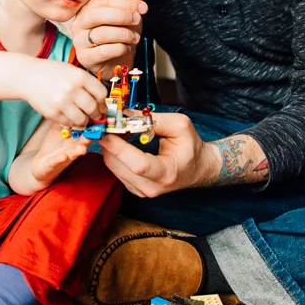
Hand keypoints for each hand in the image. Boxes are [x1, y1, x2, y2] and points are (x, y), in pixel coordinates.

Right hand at [20, 60, 106, 128]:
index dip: (102, 102)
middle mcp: (73, 89)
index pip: (101, 94)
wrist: (28, 76)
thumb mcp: (72, 71)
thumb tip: (101, 102)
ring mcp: (62, 102)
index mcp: (80, 76)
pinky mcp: (53, 113)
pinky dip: (71, 122)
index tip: (101, 105)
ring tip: (81, 117)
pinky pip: (68, 123)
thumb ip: (87, 84)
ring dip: (84, 120)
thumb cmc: (52, 73)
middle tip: (94, 115)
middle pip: (93, 108)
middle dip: (96, 114)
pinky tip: (68, 116)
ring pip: (82, 119)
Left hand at [30, 124, 89, 187]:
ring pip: (73, 153)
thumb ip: (62, 118)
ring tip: (82, 148)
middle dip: (88, 139)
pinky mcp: (53, 164)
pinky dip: (60, 158)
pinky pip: (57, 161)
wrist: (40, 166)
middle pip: (83, 143)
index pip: (84, 131)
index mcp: (74, 139)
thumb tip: (66, 102)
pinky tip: (63, 156)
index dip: (90, 126)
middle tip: (92, 135)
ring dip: (78, 151)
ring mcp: (64, 157)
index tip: (93, 121)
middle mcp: (73, 148)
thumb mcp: (57, 129)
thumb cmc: (52, 147)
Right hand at [71, 0, 147, 73]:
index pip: (104, 0)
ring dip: (124, 34)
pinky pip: (102, 51)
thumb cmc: (119, 37)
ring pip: (101, 33)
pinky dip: (119, 48)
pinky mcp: (85, 58)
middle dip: (122, 16)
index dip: (126, 2)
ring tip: (134, 38)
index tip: (143, 7)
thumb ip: (132, 0)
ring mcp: (80, 41)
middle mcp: (80, 23)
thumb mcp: (128, 17)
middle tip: (138, 20)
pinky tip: (126, 47)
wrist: (116, 62)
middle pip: (97, 14)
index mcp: (89, 8)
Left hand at [98, 112, 215, 197]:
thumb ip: (154, 119)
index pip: (138, 164)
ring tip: (116, 129)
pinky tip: (120, 141)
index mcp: (166, 174)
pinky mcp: (133, 188)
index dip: (119, 147)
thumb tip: (126, 114)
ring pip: (113, 166)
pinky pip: (115, 169)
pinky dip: (114, 153)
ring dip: (110, 146)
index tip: (106, 131)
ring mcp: (140, 190)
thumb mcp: (180, 126)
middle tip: (107, 123)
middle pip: (119, 165)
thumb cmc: (190, 148)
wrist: (198, 169)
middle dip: (109, 142)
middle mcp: (151, 187)